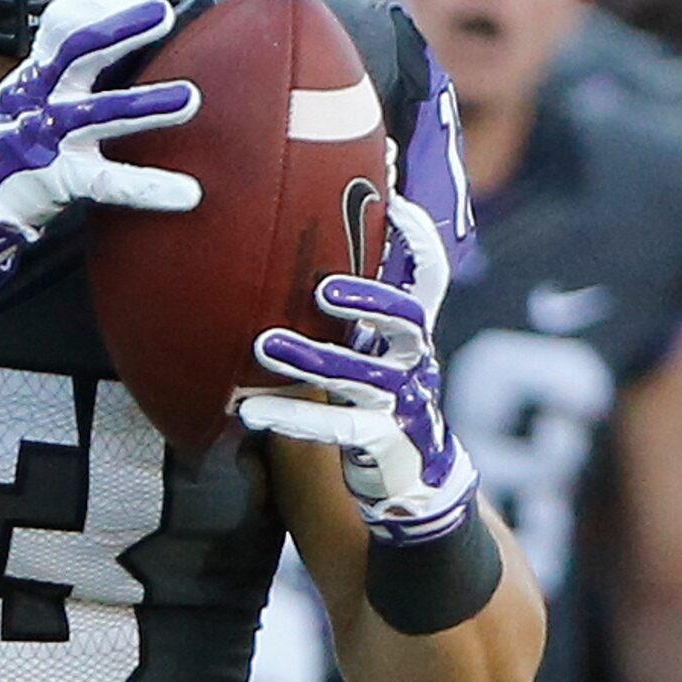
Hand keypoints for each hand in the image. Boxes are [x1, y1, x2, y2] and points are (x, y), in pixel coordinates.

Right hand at [0, 0, 199, 272]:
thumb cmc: (6, 141)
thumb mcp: (28, 93)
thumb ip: (67, 68)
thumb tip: (117, 38)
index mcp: (38, 76)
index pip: (65, 29)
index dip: (101, 10)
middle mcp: (42, 99)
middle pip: (78, 54)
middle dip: (120, 31)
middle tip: (160, 15)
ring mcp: (50, 138)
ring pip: (99, 114)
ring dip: (145, 105)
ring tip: (188, 99)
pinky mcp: (60, 180)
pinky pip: (109, 182)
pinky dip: (149, 187)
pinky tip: (187, 193)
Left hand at [239, 192, 477, 544]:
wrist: (408, 479)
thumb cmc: (373, 400)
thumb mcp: (366, 349)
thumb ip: (346, 310)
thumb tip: (297, 252)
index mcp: (408, 334)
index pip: (428, 277)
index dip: (419, 240)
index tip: (396, 201)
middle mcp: (414, 363)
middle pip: (409, 320)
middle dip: (370, 301)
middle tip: (322, 289)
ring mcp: (402, 405)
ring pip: (366, 377)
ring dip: (314, 360)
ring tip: (265, 344)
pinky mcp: (384, 444)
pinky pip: (343, 430)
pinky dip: (297, 419)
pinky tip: (253, 411)